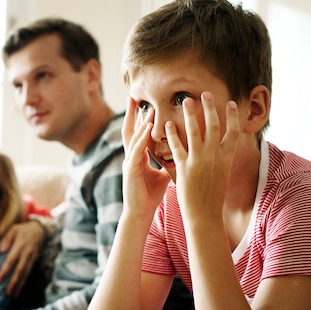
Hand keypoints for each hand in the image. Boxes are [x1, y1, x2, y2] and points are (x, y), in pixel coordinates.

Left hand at [0, 220, 44, 296]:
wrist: (41, 230)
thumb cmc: (23, 229)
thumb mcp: (14, 229)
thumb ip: (6, 239)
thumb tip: (1, 251)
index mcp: (20, 246)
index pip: (11, 260)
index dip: (5, 271)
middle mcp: (26, 254)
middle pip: (20, 270)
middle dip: (13, 282)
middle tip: (7, 293)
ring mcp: (32, 258)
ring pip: (25, 273)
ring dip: (19, 285)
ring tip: (13, 295)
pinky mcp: (34, 261)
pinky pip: (28, 272)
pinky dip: (24, 281)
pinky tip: (19, 289)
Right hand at [121, 97, 170, 216]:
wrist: (140, 212)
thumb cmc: (150, 195)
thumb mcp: (162, 175)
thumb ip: (168, 163)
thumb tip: (181, 154)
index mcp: (138, 157)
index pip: (138, 133)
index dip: (139, 118)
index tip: (143, 103)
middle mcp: (131, 156)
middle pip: (130, 130)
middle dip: (131, 114)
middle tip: (133, 97)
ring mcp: (129, 162)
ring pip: (133, 137)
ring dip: (140, 122)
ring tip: (147, 109)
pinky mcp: (130, 169)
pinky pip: (136, 149)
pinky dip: (142, 137)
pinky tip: (148, 128)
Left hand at [166, 92, 238, 218]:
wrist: (204, 215)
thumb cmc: (212, 196)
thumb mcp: (222, 174)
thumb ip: (221, 158)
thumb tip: (222, 146)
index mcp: (226, 158)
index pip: (233, 132)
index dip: (232, 116)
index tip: (230, 102)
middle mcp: (215, 157)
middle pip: (214, 126)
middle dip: (210, 107)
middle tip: (205, 93)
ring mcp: (199, 161)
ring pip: (195, 131)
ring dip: (190, 114)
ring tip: (186, 101)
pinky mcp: (184, 167)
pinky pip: (177, 146)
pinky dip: (173, 133)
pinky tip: (168, 123)